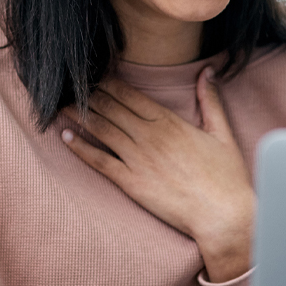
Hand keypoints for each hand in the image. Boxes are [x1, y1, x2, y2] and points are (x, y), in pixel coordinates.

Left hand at [60, 67, 254, 282]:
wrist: (222, 215)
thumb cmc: (226, 176)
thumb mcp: (221, 132)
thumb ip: (210, 99)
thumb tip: (208, 70)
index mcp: (168, 121)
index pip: (129, 94)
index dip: (107, 83)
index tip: (92, 74)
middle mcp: (149, 136)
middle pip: (110, 107)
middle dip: (88, 94)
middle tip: (70, 85)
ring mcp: (138, 159)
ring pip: (101, 129)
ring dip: (78, 115)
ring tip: (60, 104)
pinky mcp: (131, 183)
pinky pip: (100, 161)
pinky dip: (80, 147)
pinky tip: (66, 136)